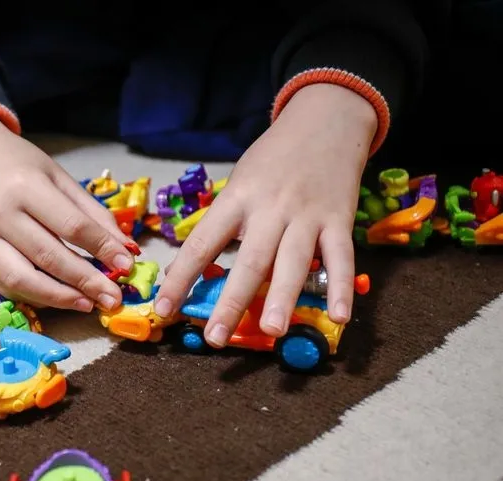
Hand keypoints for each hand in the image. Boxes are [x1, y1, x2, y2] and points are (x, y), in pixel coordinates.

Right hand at [0, 117, 133, 311]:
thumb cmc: (17, 165)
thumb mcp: (58, 176)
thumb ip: (91, 212)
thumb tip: (123, 248)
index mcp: (25, 186)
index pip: (71, 225)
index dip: (102, 248)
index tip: (126, 265)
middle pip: (48, 257)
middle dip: (86, 281)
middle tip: (113, 297)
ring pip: (22, 280)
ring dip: (59, 298)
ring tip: (87, 304)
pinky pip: (5, 286)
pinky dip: (35, 296)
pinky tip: (59, 298)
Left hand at [155, 83, 375, 345]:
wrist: (326, 118)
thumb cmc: (273, 159)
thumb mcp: (238, 183)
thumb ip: (220, 225)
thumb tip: (186, 270)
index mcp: (237, 199)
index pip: (202, 244)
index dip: (181, 279)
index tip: (163, 310)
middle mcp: (270, 209)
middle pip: (249, 260)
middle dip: (231, 301)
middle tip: (215, 337)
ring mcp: (307, 215)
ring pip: (293, 261)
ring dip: (283, 298)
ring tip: (273, 331)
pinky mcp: (339, 220)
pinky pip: (341, 258)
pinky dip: (341, 287)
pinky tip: (339, 316)